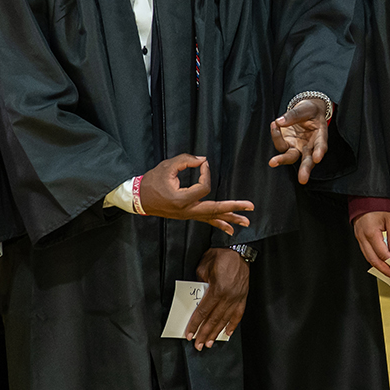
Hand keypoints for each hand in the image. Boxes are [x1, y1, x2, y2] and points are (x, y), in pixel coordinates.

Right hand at [137, 155, 252, 232]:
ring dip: (230, 219)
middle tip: (251, 206)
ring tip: (246, 222)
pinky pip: (206, 220)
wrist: (139, 198)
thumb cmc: (152, 181)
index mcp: (182, 199)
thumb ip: (186, 160)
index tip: (201, 164)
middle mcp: (186, 211)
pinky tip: (230, 229)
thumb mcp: (168, 166)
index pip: (204, 187)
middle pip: (215, 209)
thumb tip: (204, 161)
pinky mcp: (188, 215)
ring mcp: (188, 215)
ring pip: (212, 217)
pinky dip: (219, 223)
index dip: (206, 173)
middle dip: (233, 208)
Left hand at [188, 247, 247, 348]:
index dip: (195, 324)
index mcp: (217, 289)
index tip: (189, 334)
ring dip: (216, 332)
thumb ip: (200, 282)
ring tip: (209, 342)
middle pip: (213, 319)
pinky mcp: (243, 296)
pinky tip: (227, 333)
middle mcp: (228, 296)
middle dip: (204, 333)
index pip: (203, 311)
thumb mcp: (204, 266)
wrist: (239, 249)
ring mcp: (237, 297)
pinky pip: (238, 313)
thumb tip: (199, 293)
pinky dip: (232, 324)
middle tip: (198, 345)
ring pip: (225, 319)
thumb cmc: (220, 255)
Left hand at [269, 96, 329, 184]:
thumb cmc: (309, 110)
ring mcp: (297, 147)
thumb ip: (294, 114)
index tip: (317, 158)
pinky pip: (280, 145)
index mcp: (320, 136)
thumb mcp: (305, 108)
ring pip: (291, 157)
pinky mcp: (287, 145)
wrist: (304, 111)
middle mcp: (309, 146)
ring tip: (273, 161)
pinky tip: (275, 125)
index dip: (319, 151)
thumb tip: (280, 121)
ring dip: (282, 160)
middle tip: (302, 179)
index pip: (321, 145)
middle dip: (305, 169)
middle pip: (307, 160)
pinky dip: (276, 136)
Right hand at [353, 210, 389, 279]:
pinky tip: (381, 262)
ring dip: (378, 266)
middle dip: (384, 270)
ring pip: (368, 258)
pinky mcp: (359, 237)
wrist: (367, 197)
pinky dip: (373, 259)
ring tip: (388, 272)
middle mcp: (362, 237)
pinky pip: (366, 252)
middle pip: (373, 260)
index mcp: (371, 233)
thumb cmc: (378, 205)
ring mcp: (359, 238)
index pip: (382, 254)